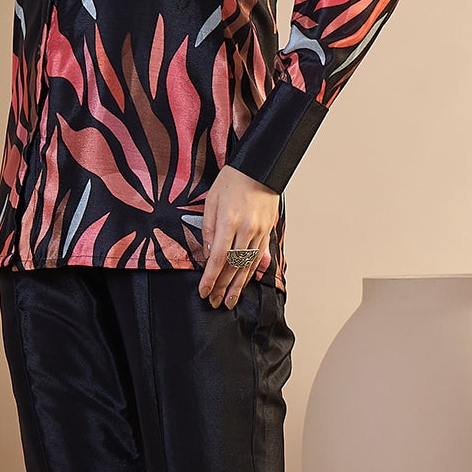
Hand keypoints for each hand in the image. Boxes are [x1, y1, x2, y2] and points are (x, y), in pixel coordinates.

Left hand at [198, 164, 278, 307]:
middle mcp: (245, 230)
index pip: (217, 259)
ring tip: (230, 301)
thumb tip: (206, 255)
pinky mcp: (267, 231)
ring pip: (247, 266)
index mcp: (228, 222)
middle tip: (215, 303)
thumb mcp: (211, 201)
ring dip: (238, 286)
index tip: (204, 292)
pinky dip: (251, 272)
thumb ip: (208, 230)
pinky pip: (258, 257)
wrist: (259, 168)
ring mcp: (259, 232)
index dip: (210, 279)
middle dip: (223, 288)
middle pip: (233, 267)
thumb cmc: (233, 181)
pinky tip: (245, 283)